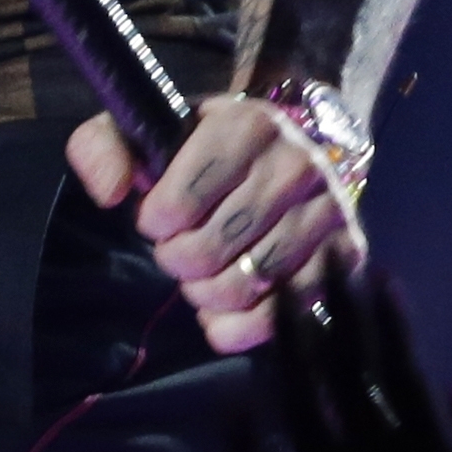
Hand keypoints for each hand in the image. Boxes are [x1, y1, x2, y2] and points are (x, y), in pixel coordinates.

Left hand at [69, 99, 363, 356]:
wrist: (277, 156)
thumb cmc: (198, 151)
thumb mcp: (145, 133)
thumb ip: (103, 149)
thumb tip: (111, 193)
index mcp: (247, 124)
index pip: (180, 200)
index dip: (155, 223)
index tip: (156, 219)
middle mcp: (298, 163)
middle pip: (212, 247)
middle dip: (178, 261)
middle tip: (177, 251)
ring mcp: (329, 209)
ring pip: (246, 283)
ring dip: (205, 293)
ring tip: (201, 276)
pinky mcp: (348, 252)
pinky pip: (284, 313)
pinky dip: (239, 327)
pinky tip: (220, 314)